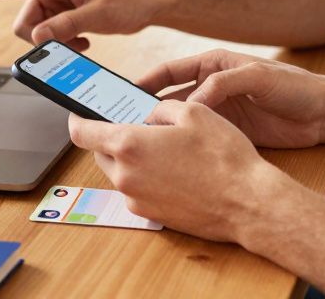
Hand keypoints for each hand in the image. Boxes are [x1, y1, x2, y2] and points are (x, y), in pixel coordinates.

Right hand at [0, 0, 165, 50]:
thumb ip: (67, 26)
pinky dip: (63, 41)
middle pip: (24, 20)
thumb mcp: (99, 16)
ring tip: (84, 39)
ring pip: (36, 29)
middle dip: (41, 38)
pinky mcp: (64, 10)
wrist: (151, 1)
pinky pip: (49, 32)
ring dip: (55, 41)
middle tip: (73, 42)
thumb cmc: (129, 1)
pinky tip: (84, 39)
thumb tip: (39, 37)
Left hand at [67, 101, 288, 242]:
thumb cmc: (223, 156)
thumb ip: (159, 109)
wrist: (248, 203)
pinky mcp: (151, 215)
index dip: (77, 119)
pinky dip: (147, 177)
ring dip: (131, 158)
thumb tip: (146, 114)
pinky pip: (138, 190)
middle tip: (134, 125)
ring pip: (120, 172)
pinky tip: (175, 170)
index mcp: (129, 144)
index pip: (82, 132)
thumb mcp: (193, 112)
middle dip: (111, 137)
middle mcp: (126, 175)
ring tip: (163, 147)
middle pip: (100, 153)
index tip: (78, 112)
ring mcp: (137, 199)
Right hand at [137, 49, 324, 148]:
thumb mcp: (257, 77)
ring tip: (140, 141)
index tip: (124, 93)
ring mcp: (219, 111)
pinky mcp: (229, 133)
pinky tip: (169, 155)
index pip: (171, 70)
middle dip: (147, 107)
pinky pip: (199, 138)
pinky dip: (183, 145)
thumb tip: (191, 103)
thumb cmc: (295, 86)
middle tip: (124, 121)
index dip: (147, 81)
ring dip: (162, 129)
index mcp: (214, 64)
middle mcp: (212, 87)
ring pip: (181, 121)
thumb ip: (223, 83)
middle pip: (170, 97)